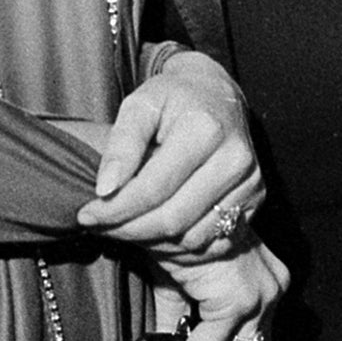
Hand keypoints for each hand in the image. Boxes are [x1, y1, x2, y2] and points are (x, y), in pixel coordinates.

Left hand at [75, 50, 264, 254]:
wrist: (218, 94)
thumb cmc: (174, 98)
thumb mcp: (139, 104)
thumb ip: (122, 144)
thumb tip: (106, 190)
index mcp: (206, 129)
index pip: (153, 188)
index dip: (115, 209)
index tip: (85, 215)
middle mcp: (236, 158)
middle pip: (173, 219)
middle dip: (128, 229)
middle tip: (100, 226)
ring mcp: (251, 183)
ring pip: (192, 238)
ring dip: (153, 241)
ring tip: (127, 225)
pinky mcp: (256, 200)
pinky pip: (213, 243)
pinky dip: (180, 246)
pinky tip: (157, 229)